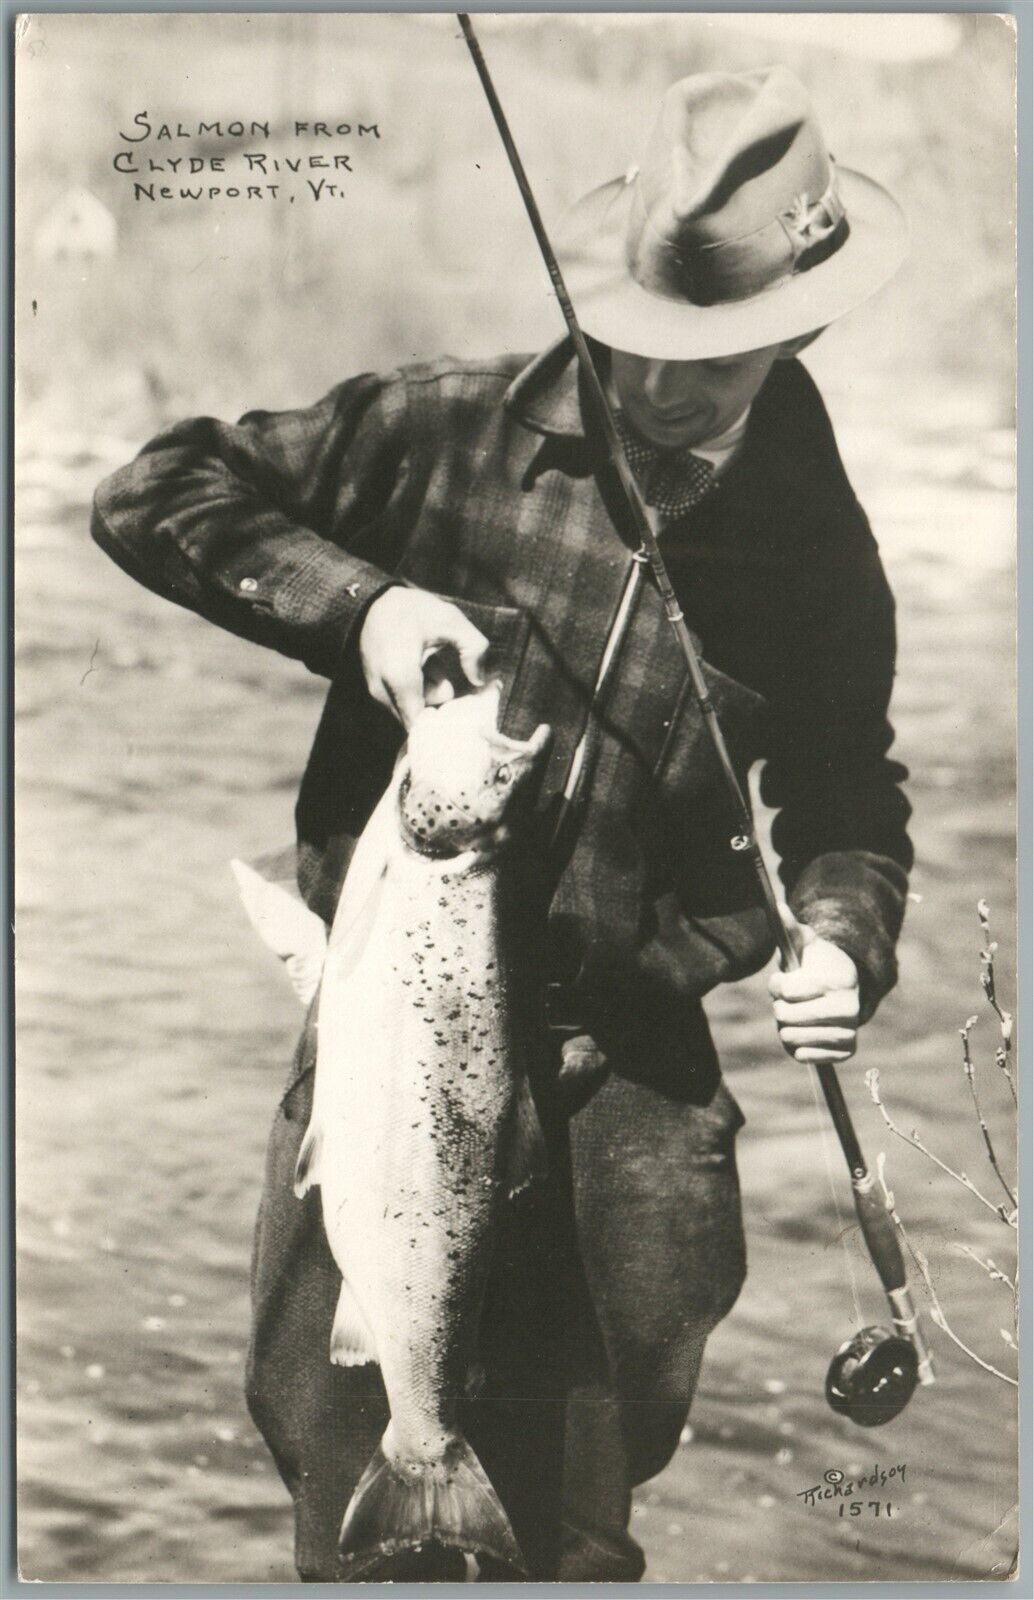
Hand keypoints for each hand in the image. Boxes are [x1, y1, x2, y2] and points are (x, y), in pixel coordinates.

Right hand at [358, 587, 489, 728]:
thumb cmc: (411, 610)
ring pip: (413, 710)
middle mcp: (384, 693)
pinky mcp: (376, 691)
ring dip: (428, 693)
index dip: (444, 724)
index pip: (422, 726)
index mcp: (401, 678)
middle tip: (446, 673)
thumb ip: (474, 648)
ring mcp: (377, 694)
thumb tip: (480, 681)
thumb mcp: (450, 619)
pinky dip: (416, 690)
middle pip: (421, 719)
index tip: (462, 710)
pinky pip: (403, 703)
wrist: (371, 602)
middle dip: (439, 704)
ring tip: (430, 663)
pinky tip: (420, 666)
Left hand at [768, 905, 859, 1064]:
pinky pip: (804, 1057)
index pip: (786, 991)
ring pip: (791, 1039)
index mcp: (838, 981)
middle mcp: (849, 1009)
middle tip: (790, 1001)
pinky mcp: (846, 1051)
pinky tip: (805, 1032)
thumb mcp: (804, 945)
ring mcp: (848, 1032)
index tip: (782, 980)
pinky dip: (797, 1046)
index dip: (777, 985)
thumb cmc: (816, 965)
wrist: (843, 988)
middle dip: (780, 1008)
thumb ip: (790, 929)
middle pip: (785, 1017)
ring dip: (787, 1027)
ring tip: (798, 1015)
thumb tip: (777, 907)